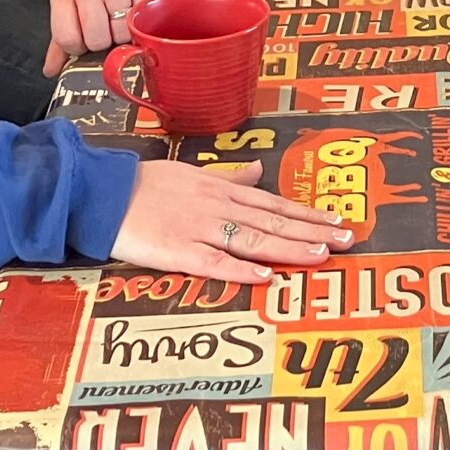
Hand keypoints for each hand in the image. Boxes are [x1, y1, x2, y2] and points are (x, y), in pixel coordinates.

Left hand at [44, 0, 160, 75]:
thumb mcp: (67, 9)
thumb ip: (59, 43)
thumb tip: (52, 71)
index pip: (68, 39)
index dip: (78, 47)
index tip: (83, 40)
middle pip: (97, 40)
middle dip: (102, 42)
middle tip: (104, 29)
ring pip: (122, 34)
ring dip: (123, 35)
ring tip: (119, 21)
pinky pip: (141, 20)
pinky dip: (139, 24)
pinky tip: (133, 14)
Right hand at [111, 159, 354, 283]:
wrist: (103, 192)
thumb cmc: (146, 185)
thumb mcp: (192, 173)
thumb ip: (229, 178)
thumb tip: (258, 172)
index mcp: (221, 189)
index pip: (273, 203)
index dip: (307, 214)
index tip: (337, 221)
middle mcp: (218, 207)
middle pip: (273, 221)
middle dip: (311, 232)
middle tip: (346, 240)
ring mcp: (199, 229)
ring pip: (253, 239)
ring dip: (289, 247)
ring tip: (321, 254)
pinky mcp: (178, 251)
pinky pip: (215, 262)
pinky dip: (242, 270)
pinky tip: (267, 276)